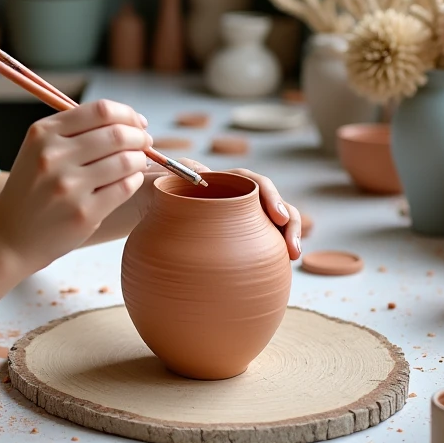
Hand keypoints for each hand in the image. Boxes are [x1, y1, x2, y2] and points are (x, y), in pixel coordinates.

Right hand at [0, 99, 151, 272]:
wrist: (9, 236)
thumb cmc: (32, 189)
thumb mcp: (39, 149)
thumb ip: (75, 131)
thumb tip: (129, 122)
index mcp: (43, 133)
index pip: (101, 110)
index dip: (128, 114)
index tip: (138, 123)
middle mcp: (53, 156)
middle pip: (117, 134)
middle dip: (139, 137)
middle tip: (145, 143)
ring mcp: (68, 186)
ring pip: (125, 161)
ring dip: (139, 159)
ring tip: (137, 163)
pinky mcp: (83, 213)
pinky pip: (124, 188)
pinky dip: (134, 180)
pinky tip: (130, 180)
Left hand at [142, 157, 301, 259]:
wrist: (150, 212)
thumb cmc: (157, 196)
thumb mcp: (163, 184)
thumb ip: (177, 179)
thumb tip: (200, 173)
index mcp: (222, 181)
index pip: (254, 183)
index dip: (270, 197)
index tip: (277, 217)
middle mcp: (237, 197)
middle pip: (273, 204)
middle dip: (290, 222)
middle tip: (292, 247)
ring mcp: (241, 217)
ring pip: (273, 224)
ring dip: (288, 238)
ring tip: (293, 257)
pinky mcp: (241, 237)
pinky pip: (262, 242)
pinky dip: (274, 253)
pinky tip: (280, 269)